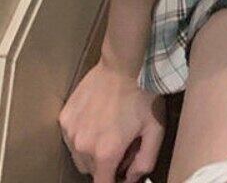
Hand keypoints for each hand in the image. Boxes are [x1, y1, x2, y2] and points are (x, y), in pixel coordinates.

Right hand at [58, 59, 165, 181]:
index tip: (122, 170)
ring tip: (108, 129)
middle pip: (91, 170)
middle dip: (106, 164)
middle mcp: (83, 146)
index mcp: (106, 153)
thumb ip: (145, 161)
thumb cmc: (143, 95)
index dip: (114, 181)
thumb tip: (132, 179)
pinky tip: (97, 117)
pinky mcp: (64, 117)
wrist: (124, 63)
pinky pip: (71, 137)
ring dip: (92, 150)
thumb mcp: (155, 129)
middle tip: (120, 143)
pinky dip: (82, 134)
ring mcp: (70, 131)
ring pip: (79, 155)